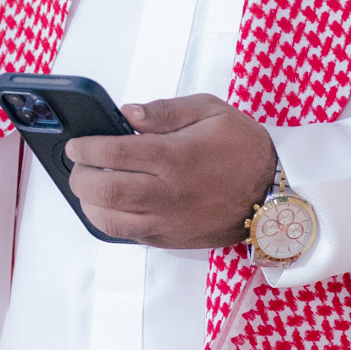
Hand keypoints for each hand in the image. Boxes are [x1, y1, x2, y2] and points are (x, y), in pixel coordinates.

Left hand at [65, 94, 276, 248]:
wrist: (273, 193)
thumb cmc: (244, 148)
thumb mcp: (211, 111)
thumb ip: (166, 110)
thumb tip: (128, 113)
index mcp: (175, 156)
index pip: (113, 153)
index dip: (86, 148)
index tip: (76, 144)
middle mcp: (167, 192)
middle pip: (103, 189)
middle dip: (79, 176)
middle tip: (77, 165)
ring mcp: (168, 220)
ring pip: (110, 220)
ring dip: (88, 204)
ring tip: (87, 188)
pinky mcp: (171, 239)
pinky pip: (128, 235)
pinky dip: (110, 222)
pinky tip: (108, 207)